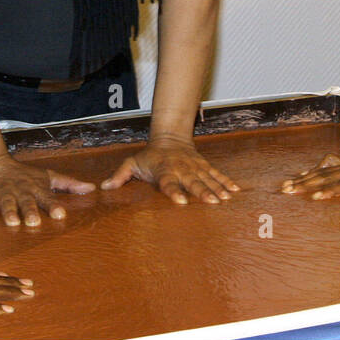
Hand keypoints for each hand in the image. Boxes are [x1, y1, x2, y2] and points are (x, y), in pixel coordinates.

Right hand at [0, 153, 94, 227]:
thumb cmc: (24, 175)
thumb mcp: (47, 177)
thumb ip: (69, 184)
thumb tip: (92, 188)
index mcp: (35, 188)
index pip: (46, 198)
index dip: (53, 206)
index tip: (60, 215)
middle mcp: (20, 191)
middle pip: (26, 202)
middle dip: (30, 211)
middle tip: (34, 222)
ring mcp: (3, 193)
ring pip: (6, 203)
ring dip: (8, 212)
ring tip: (11, 222)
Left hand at [100, 137, 239, 203]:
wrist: (170, 137)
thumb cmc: (149, 156)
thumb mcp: (132, 163)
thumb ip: (120, 176)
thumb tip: (104, 188)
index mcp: (164, 171)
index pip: (169, 183)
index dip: (174, 192)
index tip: (181, 202)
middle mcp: (182, 170)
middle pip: (193, 182)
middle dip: (203, 192)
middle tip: (212, 202)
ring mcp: (195, 168)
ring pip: (208, 179)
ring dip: (217, 189)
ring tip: (226, 199)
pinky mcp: (204, 167)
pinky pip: (217, 174)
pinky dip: (226, 182)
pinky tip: (235, 191)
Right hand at [280, 147, 339, 198]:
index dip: (332, 190)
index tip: (317, 196)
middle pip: (327, 175)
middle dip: (307, 183)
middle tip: (289, 190)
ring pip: (323, 171)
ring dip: (305, 178)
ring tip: (286, 186)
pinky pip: (327, 167)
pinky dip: (314, 171)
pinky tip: (301, 177)